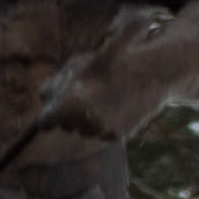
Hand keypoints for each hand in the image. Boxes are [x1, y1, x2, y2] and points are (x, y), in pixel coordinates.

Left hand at [27, 49, 149, 145]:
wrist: (154, 72)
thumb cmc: (112, 62)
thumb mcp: (80, 63)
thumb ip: (56, 82)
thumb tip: (44, 98)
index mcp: (70, 103)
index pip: (45, 123)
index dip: (50, 115)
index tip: (57, 107)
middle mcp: (84, 121)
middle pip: (65, 125)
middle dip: (69, 112)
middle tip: (88, 94)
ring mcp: (100, 130)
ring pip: (82, 130)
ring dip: (86, 118)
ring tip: (105, 98)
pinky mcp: (116, 136)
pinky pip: (100, 133)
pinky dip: (104, 122)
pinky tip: (117, 106)